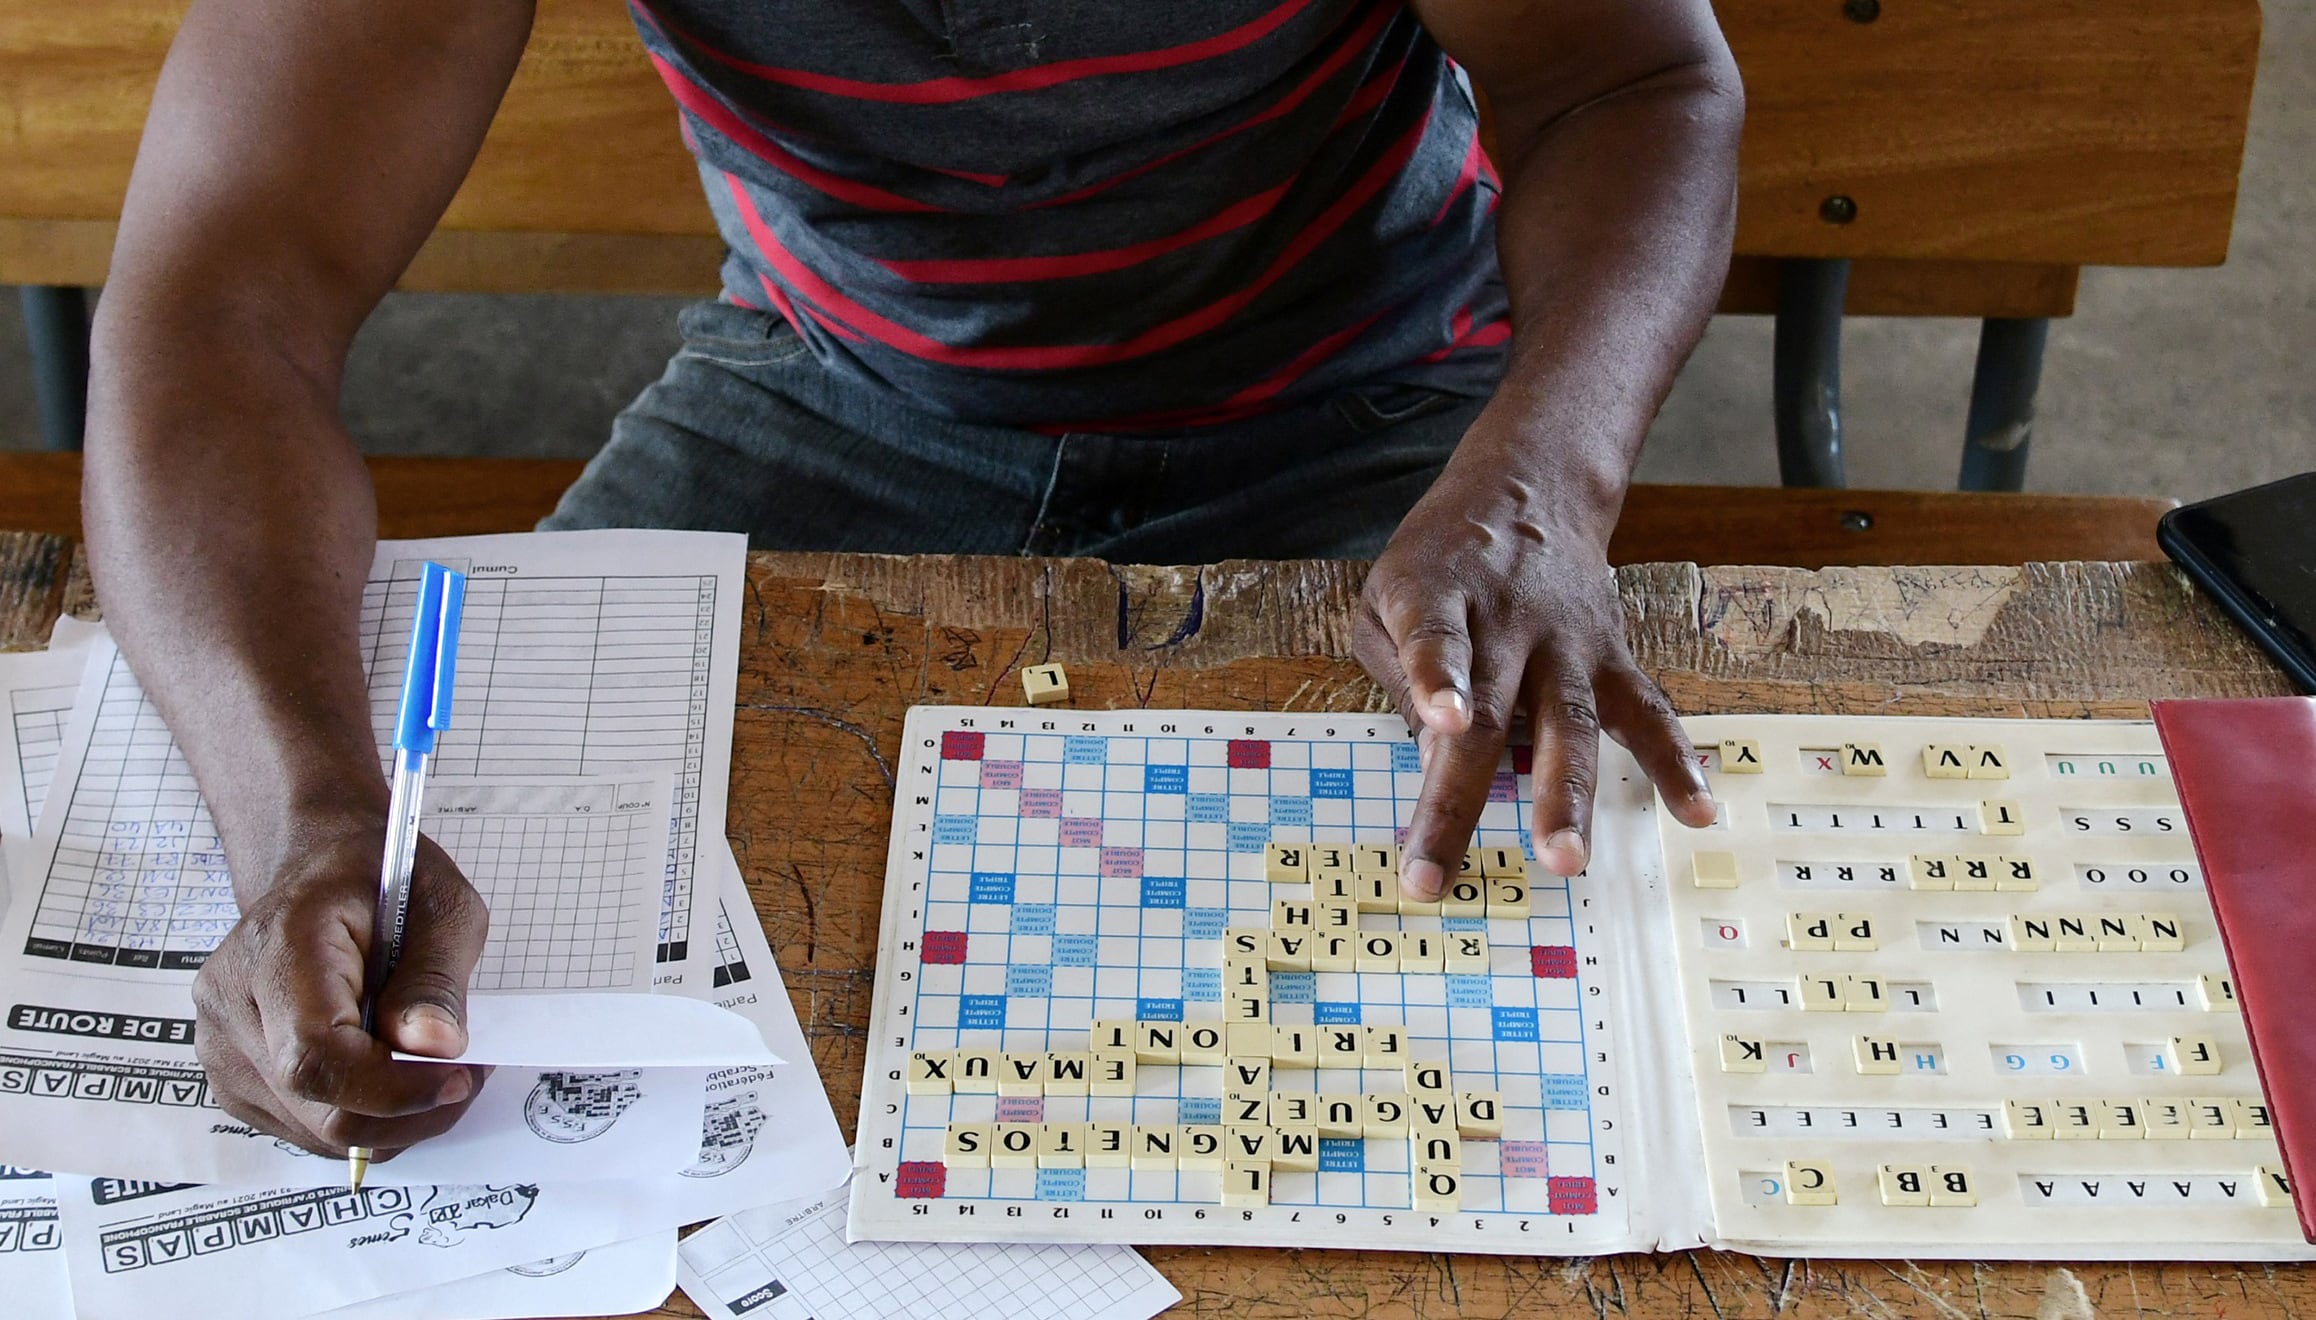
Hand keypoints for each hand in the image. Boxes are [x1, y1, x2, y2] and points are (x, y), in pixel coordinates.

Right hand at [192, 829, 488, 1158]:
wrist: (323, 874)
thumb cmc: (381, 880)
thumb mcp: (441, 904)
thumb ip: (437, 976)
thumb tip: (434, 1047)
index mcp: (279, 947)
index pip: (315, 1054)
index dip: (391, 1087)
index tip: (456, 1078)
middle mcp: (232, 1004)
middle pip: (317, 1105)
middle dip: (406, 1109)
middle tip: (467, 1078)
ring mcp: (224, 1048)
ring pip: (314, 1131)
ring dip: (390, 1121)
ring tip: (435, 1072)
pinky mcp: (238, 1078)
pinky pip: (306, 1129)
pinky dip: (363, 1119)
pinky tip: (393, 1079)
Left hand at [1354, 435, 1718, 898]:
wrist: (1529, 491)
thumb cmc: (1439, 563)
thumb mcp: (1385, 598)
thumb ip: (1401, 676)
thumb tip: (1436, 760)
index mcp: (1436, 594)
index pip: (1437, 637)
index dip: (1438, 679)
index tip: (1446, 723)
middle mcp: (1506, 619)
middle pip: (1491, 713)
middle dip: (1464, 795)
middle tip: (1441, 867)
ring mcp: (1565, 640)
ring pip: (1570, 722)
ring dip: (1568, 795)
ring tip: (1566, 859)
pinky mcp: (1610, 653)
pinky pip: (1645, 711)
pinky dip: (1673, 760)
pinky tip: (1697, 810)